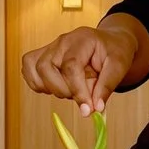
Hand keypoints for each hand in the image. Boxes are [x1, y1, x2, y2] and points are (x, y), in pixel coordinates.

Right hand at [21, 20, 143, 113]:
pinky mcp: (42, 55)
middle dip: (62, 90)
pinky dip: (38, 84)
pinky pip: (29, 70)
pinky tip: (57, 86)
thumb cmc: (114, 52)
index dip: (77, 90)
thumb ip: (106, 87)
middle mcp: (62, 41)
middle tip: (81, 96)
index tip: (88, 109)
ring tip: (70, 89)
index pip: (71, 66)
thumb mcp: (119, 67)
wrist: (109, 43)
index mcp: (82, 39)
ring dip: (50, 88)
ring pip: (34, 69)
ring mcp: (50, 47)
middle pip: (46, 67)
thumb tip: (95, 108)